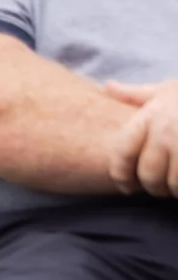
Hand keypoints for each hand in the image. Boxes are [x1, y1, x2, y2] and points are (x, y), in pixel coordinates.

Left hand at [106, 79, 177, 196]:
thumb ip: (137, 94)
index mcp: (151, 116)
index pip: (123, 153)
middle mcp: (168, 131)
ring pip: (174, 184)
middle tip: (160, 189)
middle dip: (153, 187)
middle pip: (149, 174)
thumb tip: (108, 87)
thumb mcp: (168, 88)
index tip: (127, 186)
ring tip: (177, 187)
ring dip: (175, 192)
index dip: (121, 175)